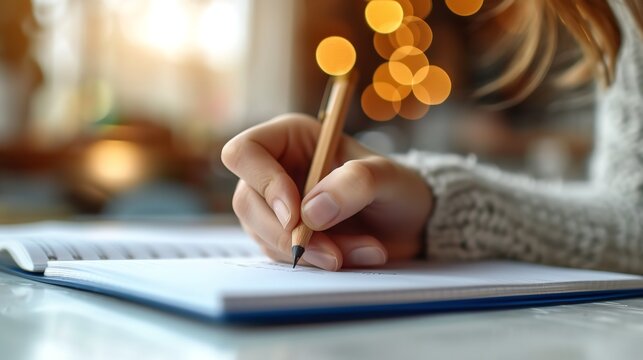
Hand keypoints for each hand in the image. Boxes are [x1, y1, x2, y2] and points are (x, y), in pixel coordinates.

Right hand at [221, 113, 432, 270]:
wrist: (410, 224)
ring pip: (263, 234)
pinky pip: (281, 255)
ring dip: (311, 252)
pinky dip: (316, 262)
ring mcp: (274, 205)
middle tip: (332, 253)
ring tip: (363, 250)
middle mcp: (275, 168)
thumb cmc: (396, 187)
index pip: (244, 152)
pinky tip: (352, 256)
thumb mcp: (387, 177)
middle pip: (247, 201)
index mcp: (291, 137)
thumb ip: (355, 183)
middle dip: (288, 233)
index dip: (263, 183)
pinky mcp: (283, 235)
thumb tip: (310, 213)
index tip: (296, 214)